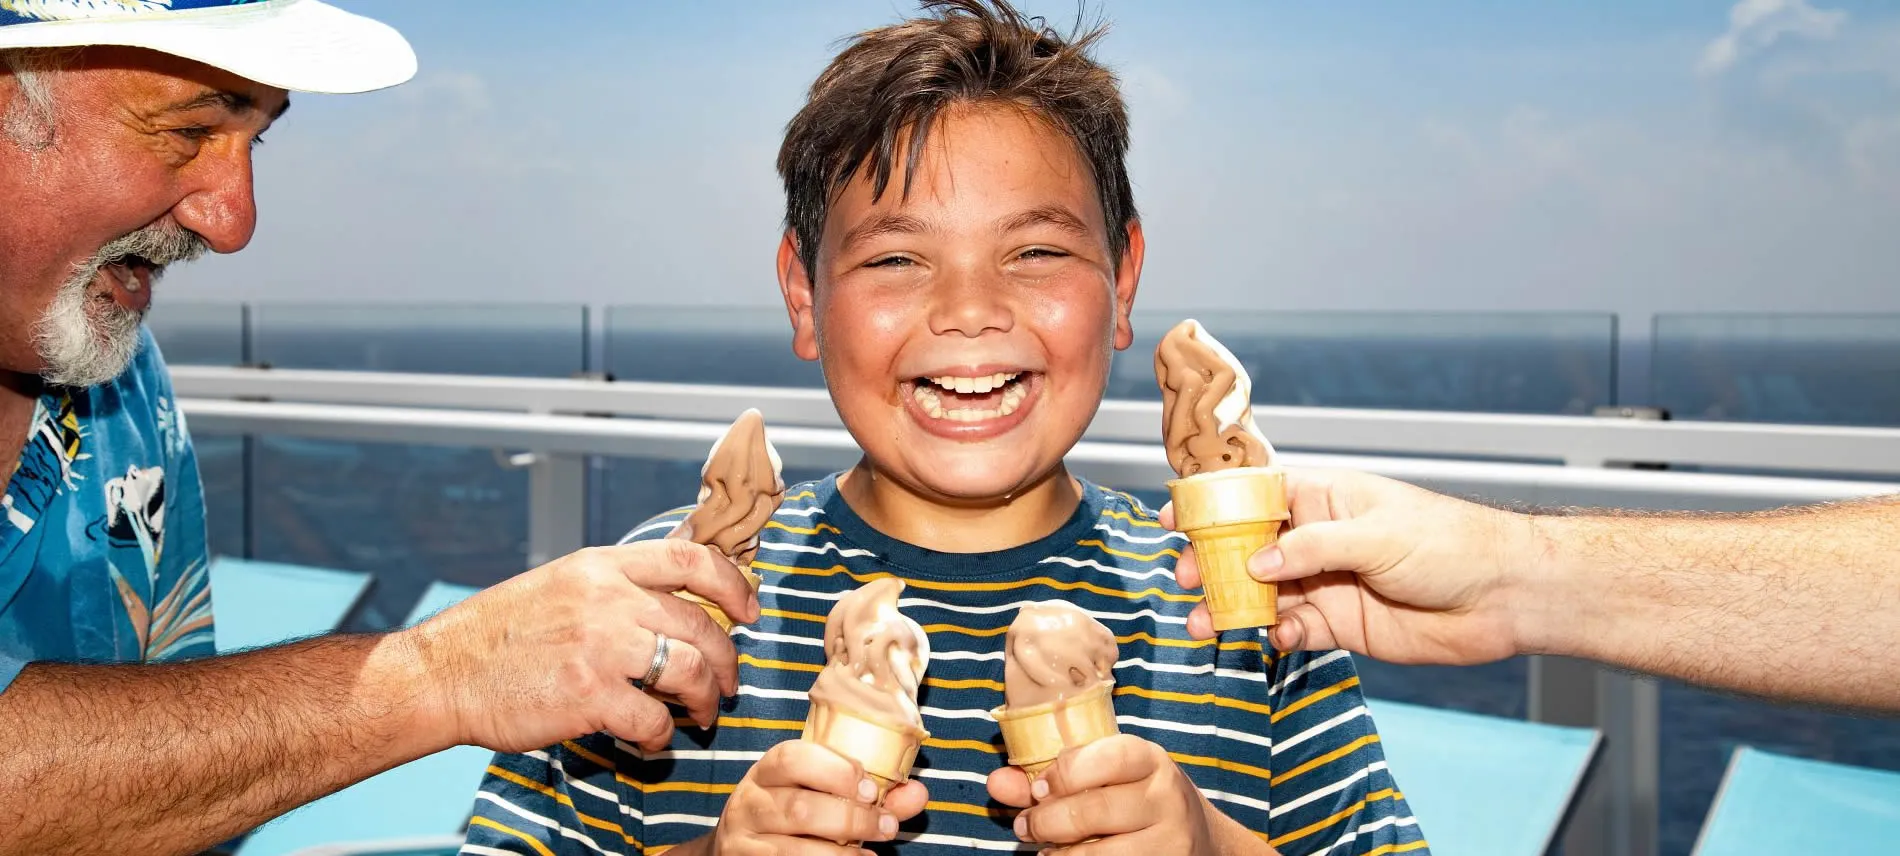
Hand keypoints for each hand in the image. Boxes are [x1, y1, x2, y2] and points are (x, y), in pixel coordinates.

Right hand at [404, 539, 761, 753]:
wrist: (443, 673)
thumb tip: (673, 604)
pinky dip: (662, 736)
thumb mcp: (560, 585)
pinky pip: (655, 720)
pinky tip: (651, 741)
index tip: (748, 612)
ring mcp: (600, 646)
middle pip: (701, 624)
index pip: (690, 558)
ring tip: (700, 715)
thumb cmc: (498, 635)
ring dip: (705, 700)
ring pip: (691, 671)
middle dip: (727, 660)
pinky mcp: (589, 695)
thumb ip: (613, 588)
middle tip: (727, 684)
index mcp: (601, 566)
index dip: (732, 584)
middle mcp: (607, 599)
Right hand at [707, 740, 927, 854]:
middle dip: (852, 818)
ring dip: (841, 852)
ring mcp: (743, 839)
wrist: (742, 847)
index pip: (793, 757)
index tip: (870, 787)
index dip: (835, 770)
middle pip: (800, 808)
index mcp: (768, 770)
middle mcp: (750, 801)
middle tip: (886, 826)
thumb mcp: (823, 792)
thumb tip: (918, 794)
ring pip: (794, 848)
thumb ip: (872, 793)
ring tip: (870, 852)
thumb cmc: (794, 812)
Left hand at [989, 735, 1221, 853]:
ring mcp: (1170, 840)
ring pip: (1102, 854)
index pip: (1110, 757)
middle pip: (1095, 809)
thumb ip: (1051, 778)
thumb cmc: (1137, 799)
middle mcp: (1166, 797)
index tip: (1038, 789)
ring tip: (1046, 851)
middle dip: (1048, 820)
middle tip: (1026, 826)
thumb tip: (996, 784)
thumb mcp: (1106, 777)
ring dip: (1061, 854)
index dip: (1066, 772)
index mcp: (1150, 760)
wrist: (1200, 840)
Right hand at [1164, 467, 1527, 664]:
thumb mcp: (1375, 534)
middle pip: (1250, 548)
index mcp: (1326, 498)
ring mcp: (1327, 582)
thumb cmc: (1449, 544)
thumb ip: (1312, 547)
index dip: (1215, 507)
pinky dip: (1277, 635)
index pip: (1259, 496)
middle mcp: (1320, 539)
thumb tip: (1257, 561)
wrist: (1501, 596)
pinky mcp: (1341, 623)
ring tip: (1204, 622)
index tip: (1176, 520)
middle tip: (1187, 579)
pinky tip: (1276, 638)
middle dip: (1215, 563)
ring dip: (1234, 607)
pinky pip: (1295, 629)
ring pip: (1265, 594)